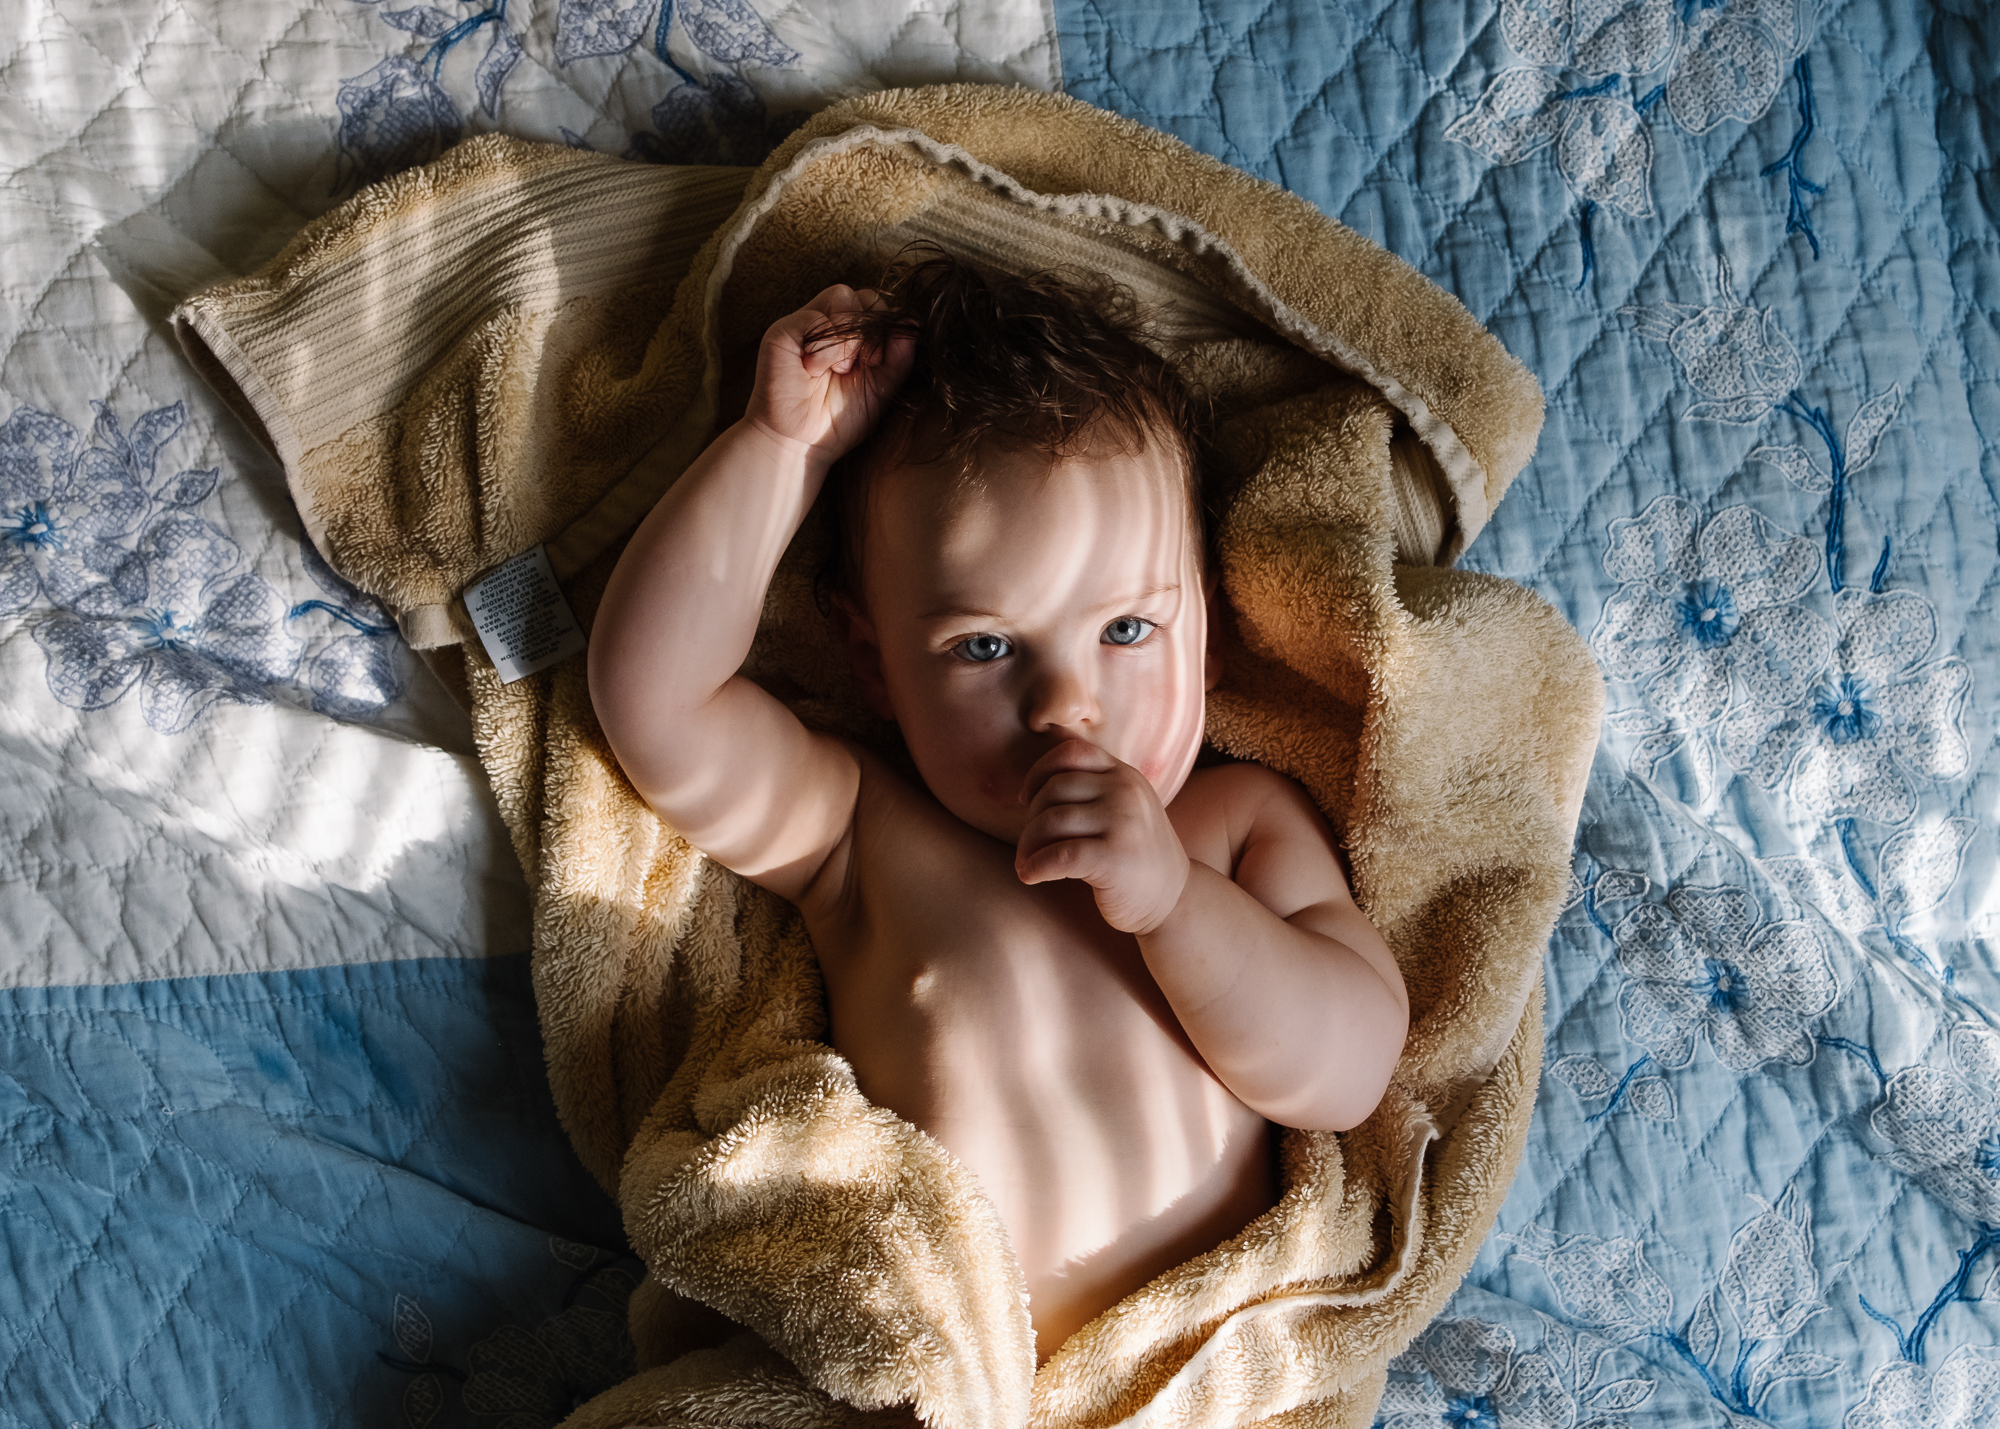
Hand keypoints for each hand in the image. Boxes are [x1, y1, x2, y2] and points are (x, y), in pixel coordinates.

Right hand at [742, 284, 914, 467]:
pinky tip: (813, 372)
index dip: (886, 330)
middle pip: (865, 295)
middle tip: (860, 368)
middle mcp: (830, 322)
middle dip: (871, 332)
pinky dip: (825, 350)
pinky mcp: (784, 330)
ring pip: (843, 296)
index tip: (878, 364)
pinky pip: (817, 319)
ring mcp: (806, 323)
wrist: (801, 445)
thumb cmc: (838, 421)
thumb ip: (899, 358)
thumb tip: (914, 323)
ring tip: (836, 372)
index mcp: (853, 334)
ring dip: (848, 340)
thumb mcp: (881, 389)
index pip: (879, 305)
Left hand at [1015, 739, 1190, 934]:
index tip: (1026, 799)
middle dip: (1031, 819)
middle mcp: (1126, 791)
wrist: (1174, 900)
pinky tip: (1030, 876)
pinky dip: (1036, 866)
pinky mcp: (1116, 857)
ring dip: (1028, 845)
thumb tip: (1032, 787)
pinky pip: (1059, 855)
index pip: (1072, 753)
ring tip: (1026, 864)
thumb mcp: (1123, 810)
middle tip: (1028, 846)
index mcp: (1125, 775)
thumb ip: (1092, 791)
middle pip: (1054, 788)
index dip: (1038, 773)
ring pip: (1052, 820)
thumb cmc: (1135, 858)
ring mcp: (1124, 822)